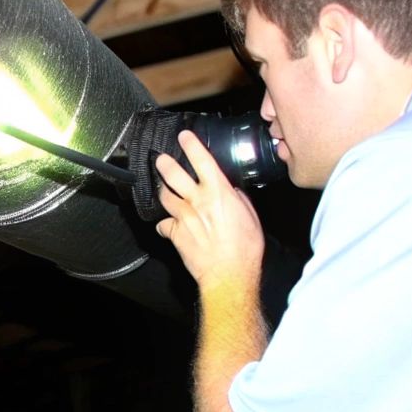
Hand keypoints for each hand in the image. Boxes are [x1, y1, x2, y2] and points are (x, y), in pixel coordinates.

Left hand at [154, 130, 264, 290]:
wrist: (228, 274)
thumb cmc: (245, 248)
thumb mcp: (250, 217)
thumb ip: (237, 199)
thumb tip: (231, 192)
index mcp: (218, 192)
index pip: (201, 160)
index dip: (191, 144)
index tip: (184, 136)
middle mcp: (197, 201)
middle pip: (173, 175)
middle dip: (165, 164)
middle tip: (162, 160)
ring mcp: (183, 217)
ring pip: (165, 196)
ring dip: (164, 191)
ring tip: (165, 189)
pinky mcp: (175, 233)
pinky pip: (164, 224)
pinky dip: (165, 223)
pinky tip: (168, 224)